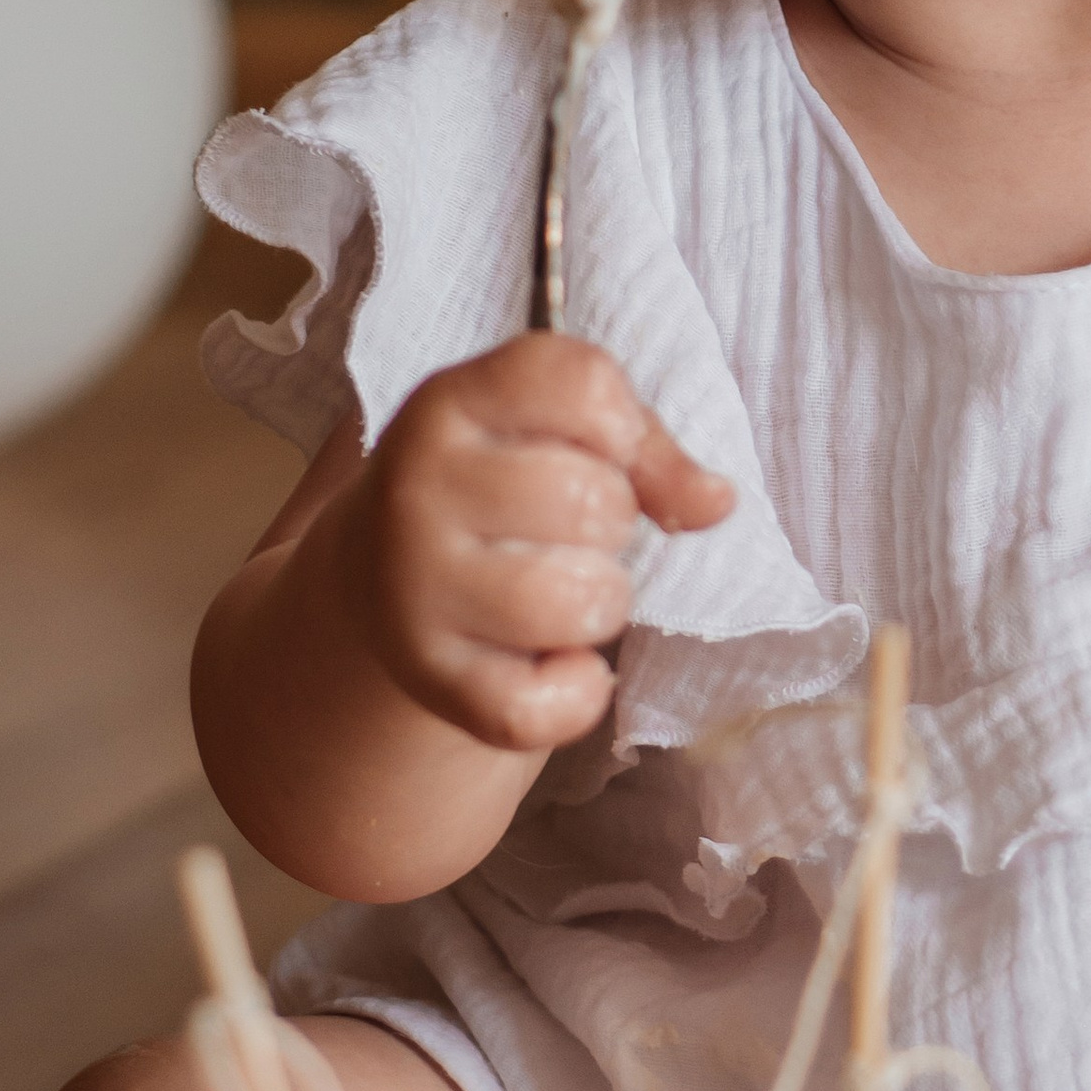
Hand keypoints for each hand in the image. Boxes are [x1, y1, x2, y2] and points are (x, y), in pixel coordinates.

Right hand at [324, 333, 731, 757]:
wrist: (375, 572)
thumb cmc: (497, 487)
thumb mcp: (552, 432)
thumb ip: (643, 448)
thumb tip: (715, 502)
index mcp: (452, 403)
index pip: (581, 384)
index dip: (622, 423)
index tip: (599, 446)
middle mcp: (420, 489)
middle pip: (592, 498)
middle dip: (612, 519)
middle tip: (569, 529)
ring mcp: (417, 588)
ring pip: (578, 599)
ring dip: (601, 602)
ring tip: (565, 590)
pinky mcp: (430, 678)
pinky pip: (537, 706)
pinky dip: (574, 695)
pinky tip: (560, 665)